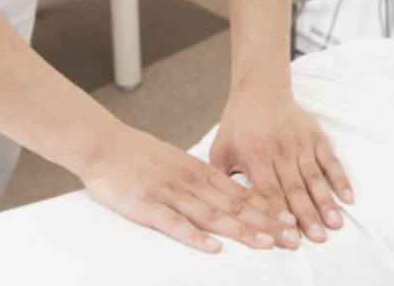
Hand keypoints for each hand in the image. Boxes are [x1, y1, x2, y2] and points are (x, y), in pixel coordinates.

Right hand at [79, 126, 300, 252]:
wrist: (103, 144)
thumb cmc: (137, 155)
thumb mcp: (176, 162)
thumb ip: (199, 180)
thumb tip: (223, 195)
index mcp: (198, 172)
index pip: (241, 193)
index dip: (267, 208)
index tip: (289, 220)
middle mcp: (190, 182)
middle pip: (235, 205)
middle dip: (265, 223)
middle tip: (291, 237)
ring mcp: (170, 193)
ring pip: (212, 215)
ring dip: (241, 231)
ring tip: (266, 244)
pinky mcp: (147, 205)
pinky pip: (174, 224)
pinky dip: (194, 237)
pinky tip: (213, 248)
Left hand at [210, 87, 353, 243]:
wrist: (260, 90)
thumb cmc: (238, 124)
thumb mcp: (220, 150)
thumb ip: (221, 179)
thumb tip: (219, 209)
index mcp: (255, 157)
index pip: (269, 193)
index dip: (279, 217)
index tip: (288, 239)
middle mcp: (280, 151)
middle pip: (295, 189)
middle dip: (307, 217)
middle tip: (317, 240)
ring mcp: (300, 144)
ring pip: (314, 178)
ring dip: (326, 203)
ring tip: (334, 225)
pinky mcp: (315, 136)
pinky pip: (330, 161)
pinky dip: (340, 179)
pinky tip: (348, 198)